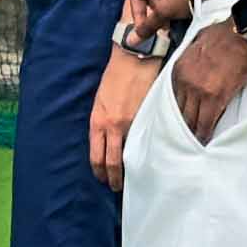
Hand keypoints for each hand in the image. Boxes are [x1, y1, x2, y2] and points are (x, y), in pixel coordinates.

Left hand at [88, 55, 148, 182]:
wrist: (134, 59)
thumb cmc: (115, 78)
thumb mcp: (99, 101)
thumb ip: (101, 123)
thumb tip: (105, 142)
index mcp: (98, 122)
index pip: (96, 157)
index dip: (100, 173)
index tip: (103, 179)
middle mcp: (112, 127)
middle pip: (111, 163)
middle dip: (114, 180)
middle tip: (117, 188)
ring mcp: (131, 124)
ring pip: (130, 157)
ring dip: (131, 171)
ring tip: (134, 178)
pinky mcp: (148, 119)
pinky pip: (146, 143)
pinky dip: (147, 154)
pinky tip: (149, 160)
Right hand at [118, 0, 193, 41]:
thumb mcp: (164, 12)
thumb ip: (147, 26)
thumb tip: (132, 40)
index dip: (137, 13)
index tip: (143, 28)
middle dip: (154, 14)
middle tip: (161, 25)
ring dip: (164, 13)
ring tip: (172, 22)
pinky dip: (174, 8)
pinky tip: (180, 16)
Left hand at [162, 14, 246, 143]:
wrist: (241, 33)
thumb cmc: (223, 33)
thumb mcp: (197, 41)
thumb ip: (190, 56)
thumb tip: (192, 60)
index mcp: (178, 69)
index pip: (171, 97)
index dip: (174, 111)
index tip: (175, 121)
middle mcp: (184, 82)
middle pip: (177, 111)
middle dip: (179, 126)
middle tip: (179, 139)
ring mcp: (199, 91)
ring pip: (190, 119)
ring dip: (191, 132)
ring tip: (192, 144)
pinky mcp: (216, 97)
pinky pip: (206, 121)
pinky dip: (204, 133)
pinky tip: (204, 140)